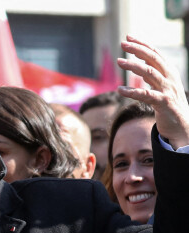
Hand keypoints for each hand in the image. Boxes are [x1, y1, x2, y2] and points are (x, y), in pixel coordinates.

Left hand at [117, 35, 188, 149]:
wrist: (182, 125)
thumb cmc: (169, 105)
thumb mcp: (162, 87)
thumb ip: (152, 77)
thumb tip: (140, 68)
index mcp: (169, 72)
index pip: (155, 53)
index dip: (142, 44)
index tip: (129, 37)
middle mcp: (170, 78)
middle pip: (153, 59)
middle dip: (137, 49)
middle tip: (123, 43)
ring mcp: (167, 90)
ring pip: (149, 73)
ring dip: (133, 66)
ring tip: (119, 61)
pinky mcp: (163, 103)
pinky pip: (145, 95)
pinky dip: (132, 92)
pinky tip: (120, 90)